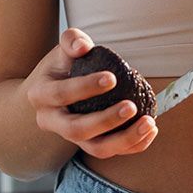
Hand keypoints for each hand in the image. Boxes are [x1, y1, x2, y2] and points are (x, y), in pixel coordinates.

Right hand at [24, 28, 157, 158]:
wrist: (52, 90)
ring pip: (96, 149)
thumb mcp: (63, 49)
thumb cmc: (62, 66)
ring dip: (125, 139)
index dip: (86, 88)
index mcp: (41, 96)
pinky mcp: (88, 145)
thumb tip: (83, 46)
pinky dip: (133, 145)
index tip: (112, 78)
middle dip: (106, 121)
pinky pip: (112, 151)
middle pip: (77, 130)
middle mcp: (52, 121)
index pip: (61, 94)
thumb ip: (71, 40)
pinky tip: (151, 130)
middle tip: (132, 106)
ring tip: (149, 123)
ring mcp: (70, 138)